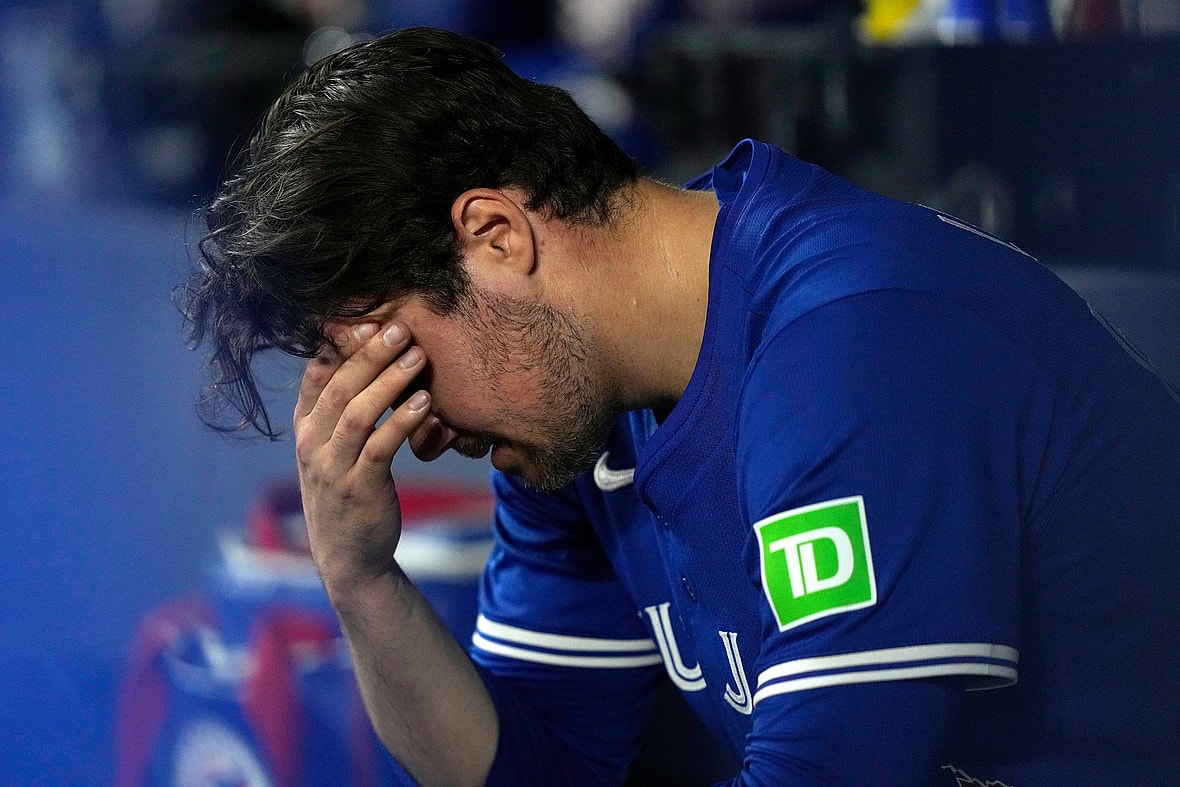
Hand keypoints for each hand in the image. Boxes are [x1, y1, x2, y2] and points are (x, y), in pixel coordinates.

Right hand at [293, 321, 430, 594]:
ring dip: (389, 381)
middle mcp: (312, 444)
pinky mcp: (359, 488)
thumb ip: (342, 411)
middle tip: (400, 327)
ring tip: (418, 357)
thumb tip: (367, 362)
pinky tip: (424, 403)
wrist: (350, 557)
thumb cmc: (350, 493)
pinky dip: (401, 421)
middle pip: (338, 387)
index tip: (369, 318)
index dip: (341, 344)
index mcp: (305, 428)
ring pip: (356, 412)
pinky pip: (379, 446)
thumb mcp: (334, 450)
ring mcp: (332, 468)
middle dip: (369, 353)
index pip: (315, 375)